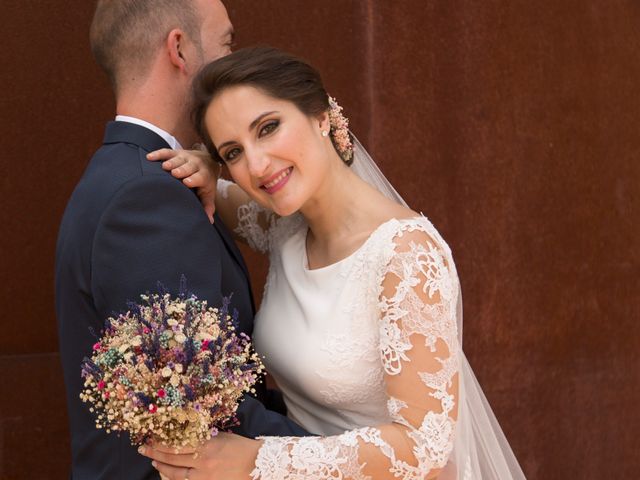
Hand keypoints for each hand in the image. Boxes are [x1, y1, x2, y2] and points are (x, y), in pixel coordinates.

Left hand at [139, 432, 262, 479]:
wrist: (257, 465)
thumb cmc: (241, 447)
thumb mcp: (222, 436)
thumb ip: (204, 436)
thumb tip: (186, 433)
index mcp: (207, 444)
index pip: (178, 442)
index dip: (162, 440)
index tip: (152, 436)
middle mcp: (203, 460)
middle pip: (173, 456)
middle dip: (156, 452)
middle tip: (143, 448)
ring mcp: (204, 475)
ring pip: (176, 472)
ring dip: (162, 466)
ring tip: (153, 461)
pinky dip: (175, 477)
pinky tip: (167, 474)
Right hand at [147, 147, 219, 222]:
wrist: (208, 161)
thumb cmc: (205, 182)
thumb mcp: (208, 193)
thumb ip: (207, 206)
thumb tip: (208, 221)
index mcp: (203, 175)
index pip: (199, 177)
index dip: (194, 179)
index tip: (187, 182)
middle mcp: (195, 164)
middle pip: (188, 167)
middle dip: (182, 169)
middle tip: (175, 173)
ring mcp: (185, 157)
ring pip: (177, 159)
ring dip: (171, 162)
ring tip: (164, 166)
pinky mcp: (176, 152)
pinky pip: (166, 152)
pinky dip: (158, 154)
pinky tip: (149, 158)